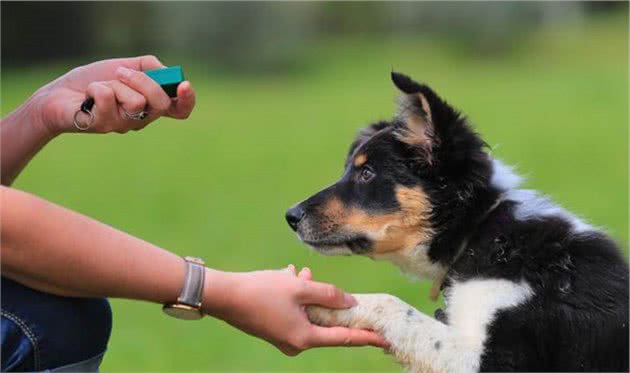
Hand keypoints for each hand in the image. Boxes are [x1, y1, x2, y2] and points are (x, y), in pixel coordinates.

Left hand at [33, 55, 195, 134]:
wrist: (59, 93)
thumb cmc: (94, 80)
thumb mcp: (126, 65)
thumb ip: (150, 67)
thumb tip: (166, 72)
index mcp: (151, 105)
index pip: (180, 110)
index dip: (187, 100)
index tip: (183, 85)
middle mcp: (141, 119)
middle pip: (161, 104)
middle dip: (143, 81)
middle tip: (121, 72)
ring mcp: (123, 125)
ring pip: (136, 101)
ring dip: (115, 83)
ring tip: (100, 86)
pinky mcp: (104, 126)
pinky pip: (108, 98)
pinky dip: (96, 87)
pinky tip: (87, 95)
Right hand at [203, 266, 387, 355]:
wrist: (223, 296)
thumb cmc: (261, 291)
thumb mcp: (300, 288)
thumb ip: (329, 294)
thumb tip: (351, 302)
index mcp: (305, 338)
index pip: (344, 338)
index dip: (366, 337)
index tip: (385, 339)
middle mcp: (295, 343)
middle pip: (324, 322)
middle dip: (326, 300)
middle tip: (325, 285)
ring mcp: (283, 338)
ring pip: (307, 313)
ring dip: (308, 293)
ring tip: (300, 274)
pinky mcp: (273, 328)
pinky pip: (293, 312)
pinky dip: (295, 296)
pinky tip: (288, 277)